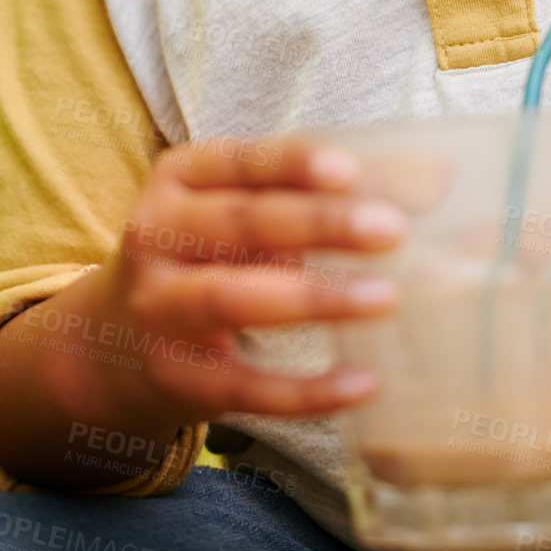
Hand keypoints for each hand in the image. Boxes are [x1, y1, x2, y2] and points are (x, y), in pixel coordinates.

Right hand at [94, 131, 406, 428]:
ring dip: (314, 298)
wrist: (113, 344)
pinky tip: (361, 381)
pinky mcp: (175, 377)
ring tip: (385, 297)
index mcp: (180, 176)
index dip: (294, 164)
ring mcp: (158, 308)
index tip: (351, 170)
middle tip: (391, 230)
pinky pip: (243, 385)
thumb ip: (332, 191)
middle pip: (242, 224)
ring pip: (235, 299)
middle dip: (318, 225)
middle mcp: (156, 234)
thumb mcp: (250, 209)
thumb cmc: (211, 253)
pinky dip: (305, 388)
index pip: (241, 161)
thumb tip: (438, 176)